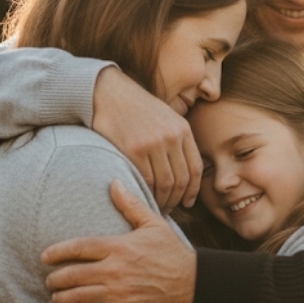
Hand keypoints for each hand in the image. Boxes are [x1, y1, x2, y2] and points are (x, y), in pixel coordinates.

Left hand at [42, 180, 196, 302]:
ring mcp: (118, 294)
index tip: (45, 256)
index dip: (57, 252)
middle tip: (49, 280)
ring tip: (56, 296)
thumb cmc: (173, 253)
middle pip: (71, 275)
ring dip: (61, 298)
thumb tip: (114, 182)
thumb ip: (130, 205)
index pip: (78, 248)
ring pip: (76, 297)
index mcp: (119, 247)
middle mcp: (114, 270)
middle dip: (54, 279)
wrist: (195, 285)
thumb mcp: (154, 224)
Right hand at [92, 66, 202, 208]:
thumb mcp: (164, 115)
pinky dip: (147, 193)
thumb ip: (175, 138)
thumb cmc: (134, 107)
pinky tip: (143, 198)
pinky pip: (146, 180)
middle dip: (177, 199)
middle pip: (182, 179)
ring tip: (156, 207)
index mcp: (182, 129)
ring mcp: (154, 143)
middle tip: (169, 210)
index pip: (195, 167)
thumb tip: (181, 168)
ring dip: (163, 200)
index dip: (193, 189)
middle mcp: (172, 136)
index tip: (188, 202)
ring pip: (166, 183)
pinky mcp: (134, 149)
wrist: (108, 92)